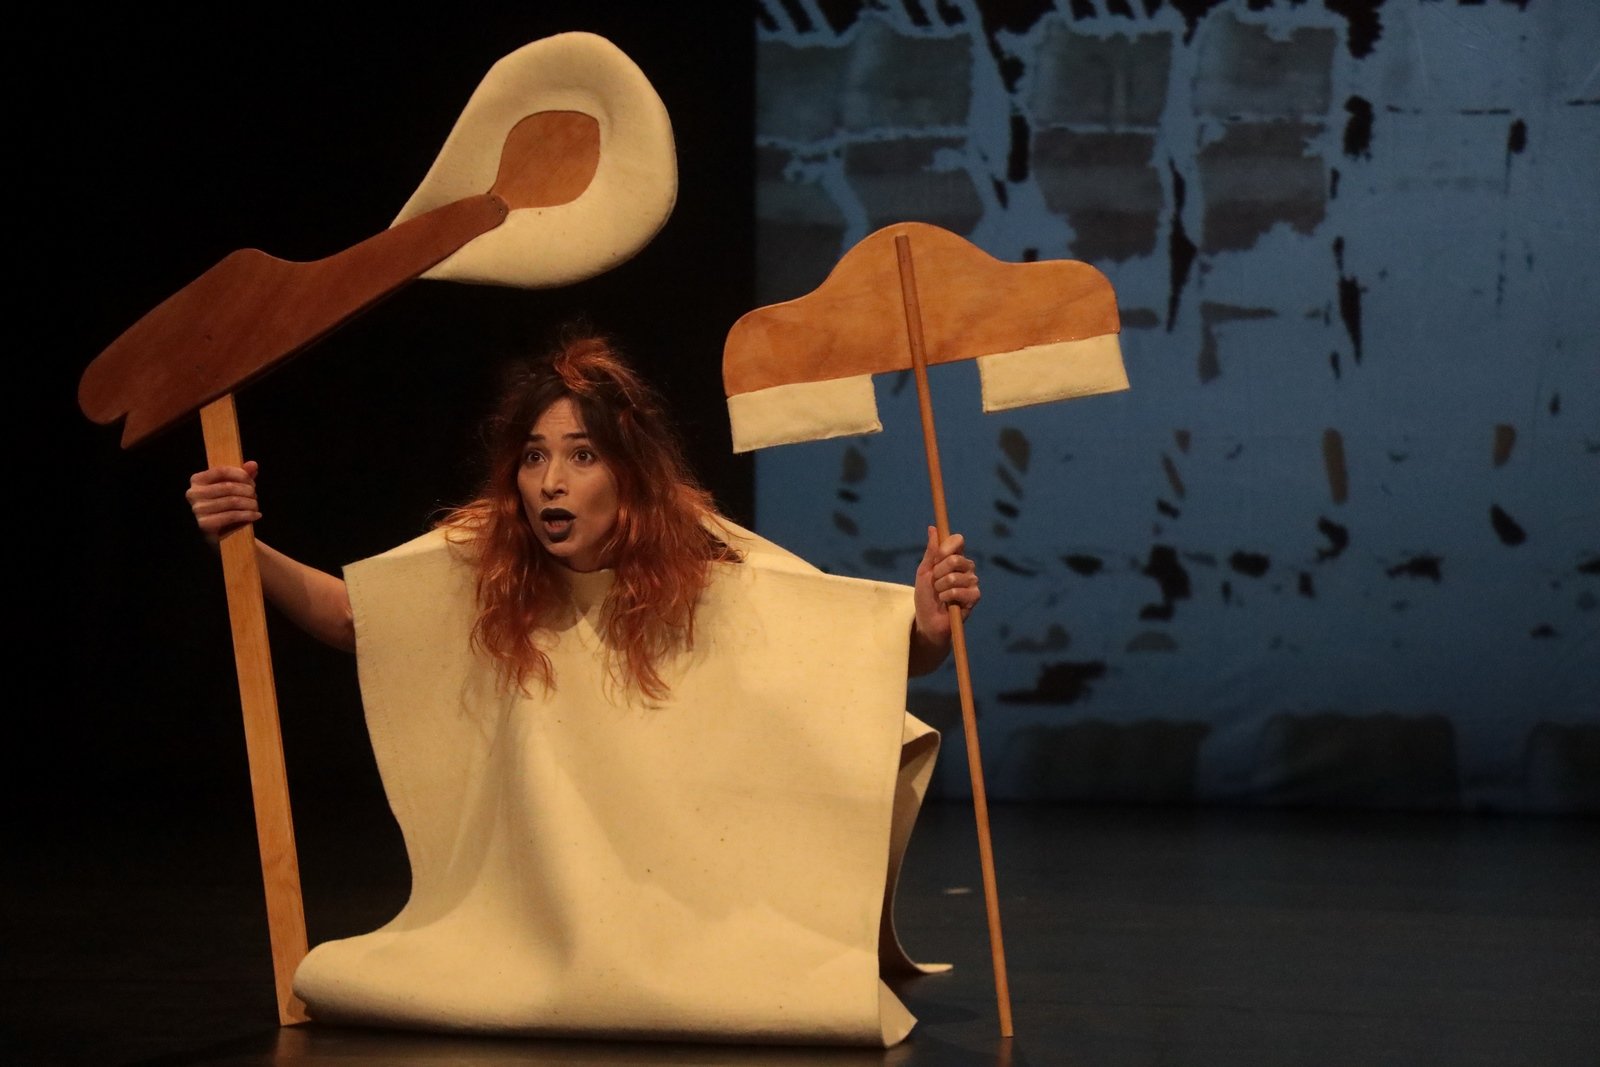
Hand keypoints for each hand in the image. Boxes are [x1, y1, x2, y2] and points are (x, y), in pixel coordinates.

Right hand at [185, 461, 261, 545]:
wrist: (218, 533)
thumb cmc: (224, 507)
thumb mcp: (232, 488)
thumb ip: (242, 475)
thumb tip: (253, 464)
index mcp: (197, 480)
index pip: (222, 471)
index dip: (241, 475)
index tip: (252, 482)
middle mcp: (194, 493)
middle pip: (229, 487)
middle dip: (248, 491)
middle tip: (255, 496)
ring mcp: (198, 509)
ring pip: (233, 501)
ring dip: (250, 503)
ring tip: (255, 506)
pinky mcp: (205, 524)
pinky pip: (232, 515)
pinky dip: (248, 514)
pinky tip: (256, 515)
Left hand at [912, 526, 979, 650]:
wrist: (928, 620)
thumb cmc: (926, 596)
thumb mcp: (924, 572)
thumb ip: (931, 551)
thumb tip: (932, 528)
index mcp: (955, 557)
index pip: (958, 540)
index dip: (946, 547)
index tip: (936, 558)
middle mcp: (966, 567)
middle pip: (955, 559)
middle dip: (938, 573)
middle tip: (935, 583)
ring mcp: (972, 581)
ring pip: (954, 577)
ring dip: (940, 588)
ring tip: (940, 595)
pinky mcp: (975, 596)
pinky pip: (959, 591)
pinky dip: (947, 597)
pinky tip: (947, 603)